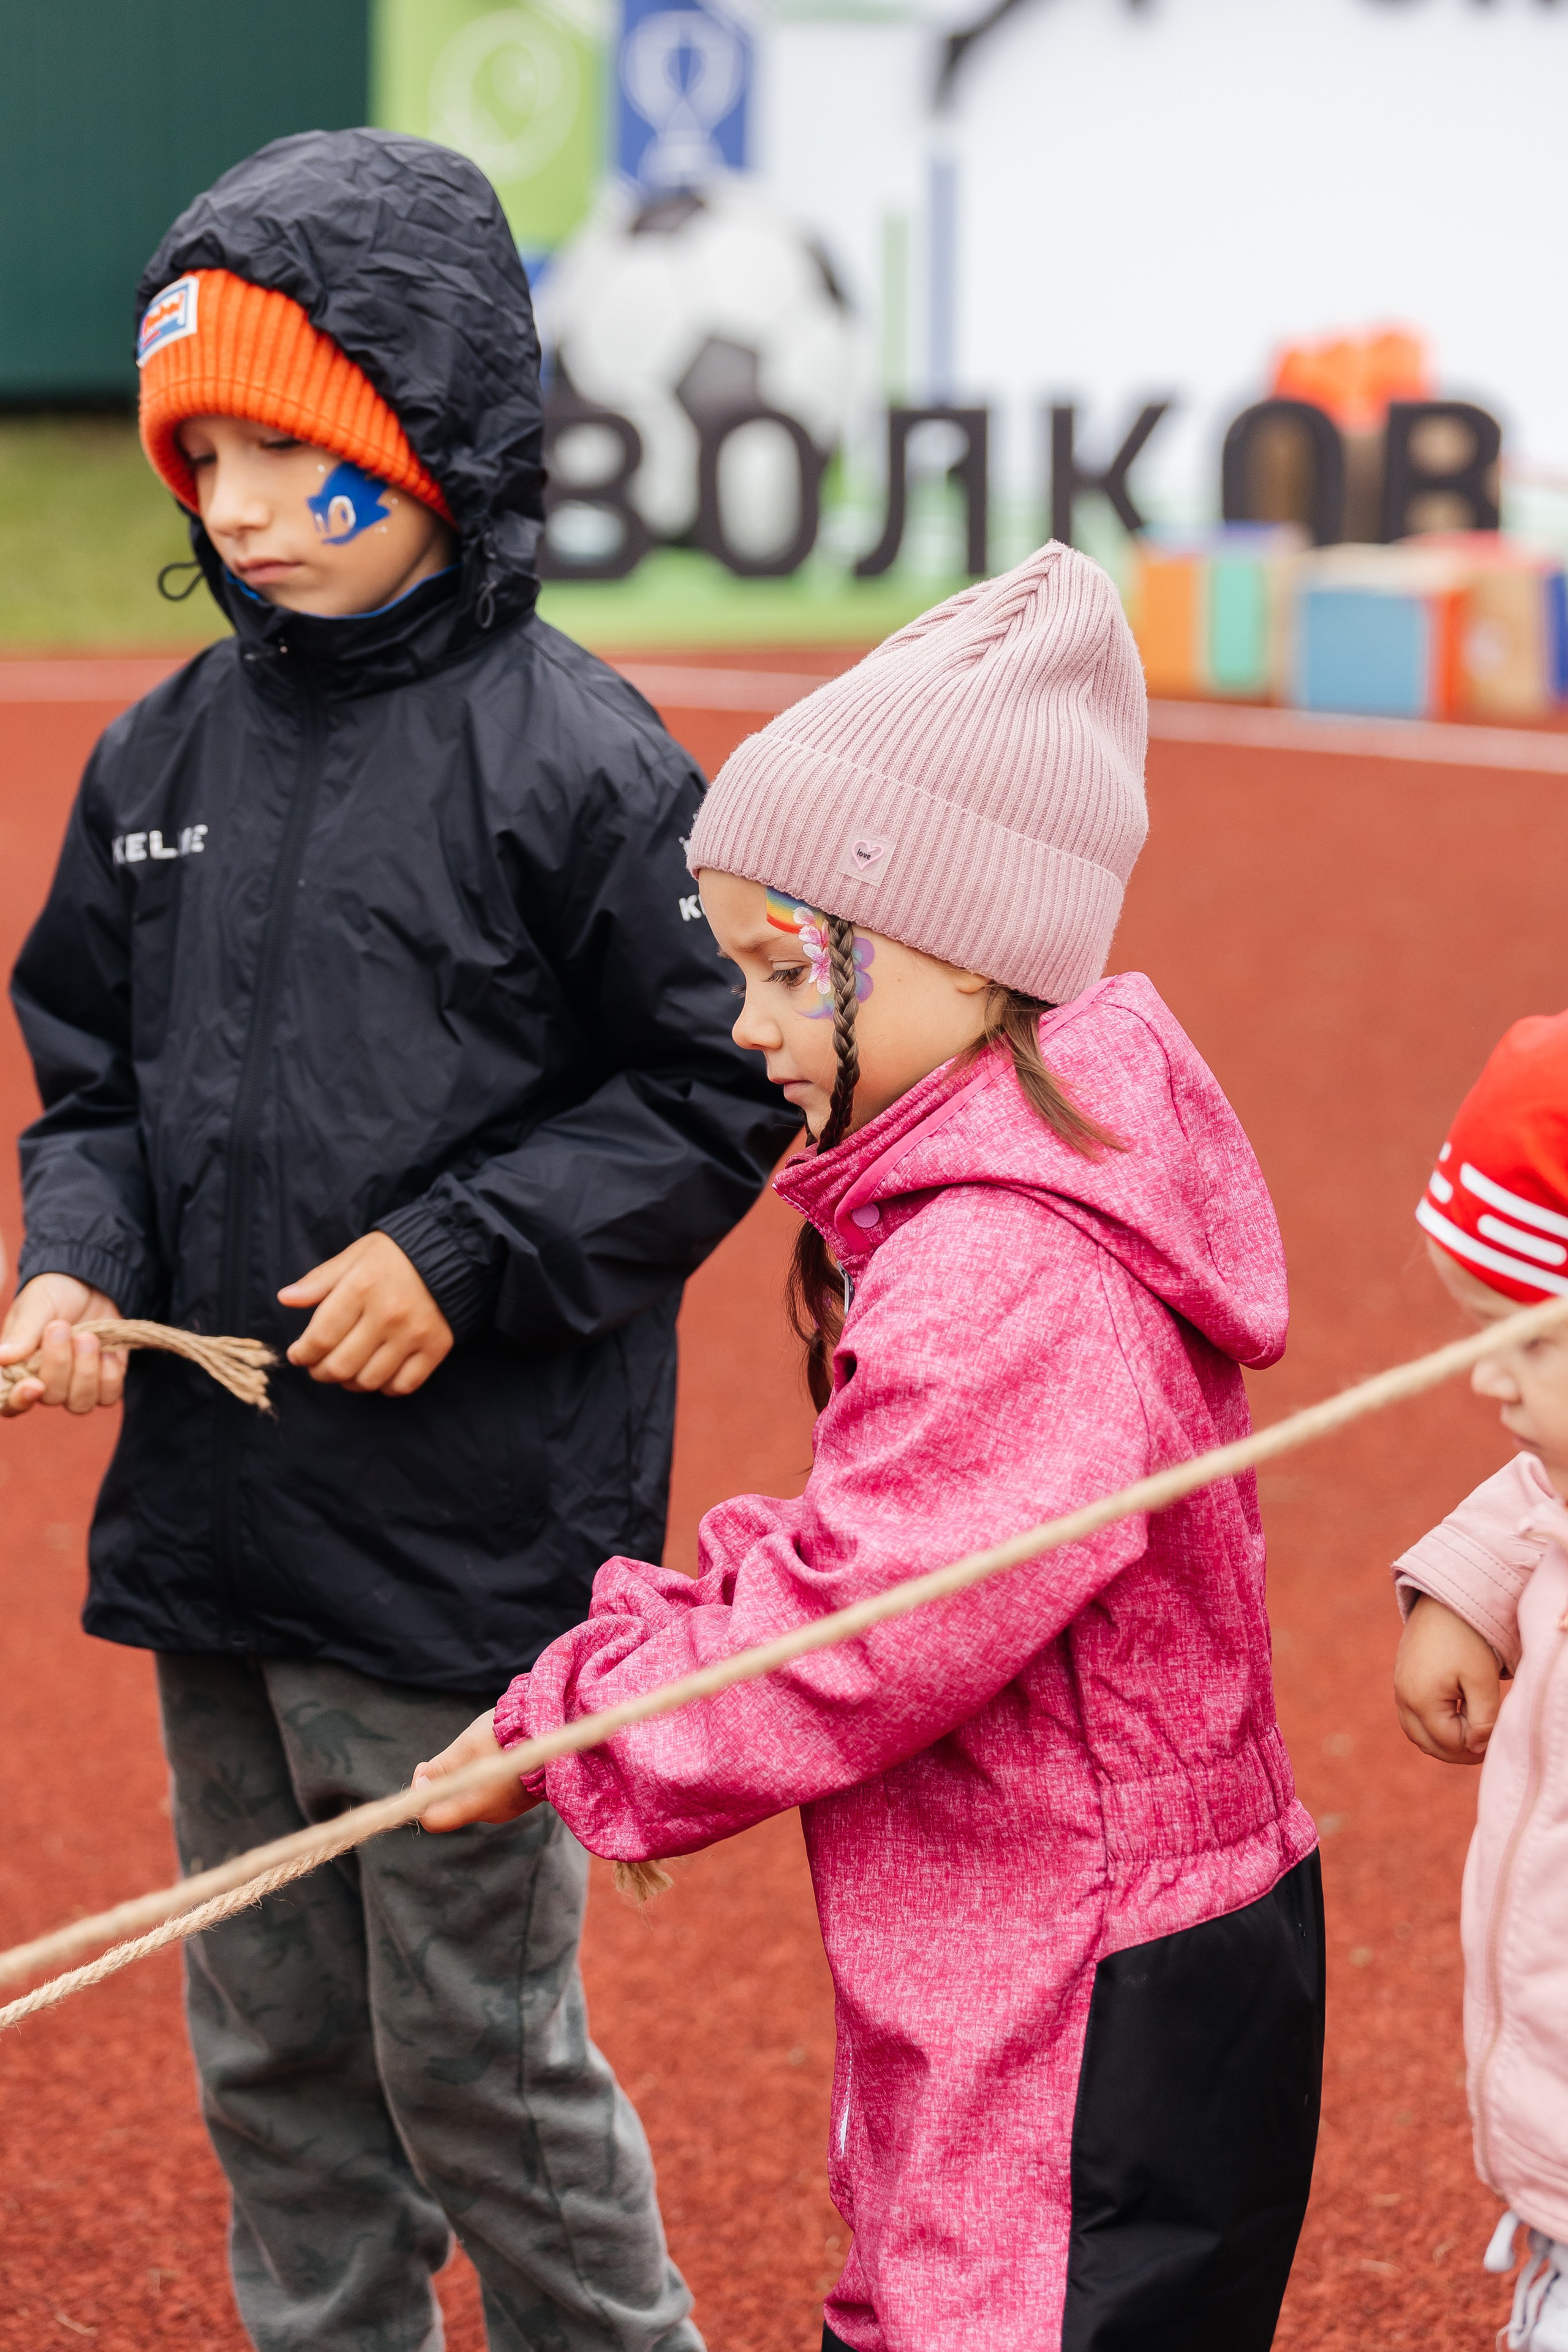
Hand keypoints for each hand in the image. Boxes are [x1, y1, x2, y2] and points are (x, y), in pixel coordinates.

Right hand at [0, 1274, 125, 1416]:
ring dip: (87, 1371)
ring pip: (80, 1403)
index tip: (34, 1384)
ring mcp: (75, 1386)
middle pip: (50, 1396)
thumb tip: (1, 1357)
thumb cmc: (54, 1293)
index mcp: (17, 1368)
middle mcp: (45, 1383)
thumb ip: (22, 1333)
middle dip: (60, 1363)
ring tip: (87, 1337)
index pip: (10, 1403)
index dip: (20, 1401)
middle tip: (61, 1327)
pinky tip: (107, 1351)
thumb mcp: (36, 1305)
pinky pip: (108, 1397)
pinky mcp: (104, 1382)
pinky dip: (110, 1375)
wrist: (91, 1284)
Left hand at [278, 1232, 452, 1395]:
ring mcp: (413, 1334)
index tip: (298, 1354)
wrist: (451, 1252)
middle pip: (341, 1366)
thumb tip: (286, 1298)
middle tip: (318, 1366)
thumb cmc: (395, 1254)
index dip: (302, 1354)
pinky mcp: (435, 1347)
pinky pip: (403, 1385)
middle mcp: (387, 1314)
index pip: (320, 1338)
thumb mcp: (354, 1256)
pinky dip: (385, 1387)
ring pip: (370, 1380)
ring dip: (350, 1382)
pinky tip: (378, 1373)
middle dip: (320, 1372)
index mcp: (361, 1288)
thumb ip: (319, 1280)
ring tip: (346, 1370)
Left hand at [412, 1709, 540, 1831]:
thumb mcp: (467, 1746)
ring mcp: (508, 1808)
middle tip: (458, 1750)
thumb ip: (440, 1769)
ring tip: (485, 1746)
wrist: (559, 1729)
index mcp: (476, 1805)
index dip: (421, 1797)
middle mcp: (491, 1814)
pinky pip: (493, 1790)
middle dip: (448, 1778)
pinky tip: (501, 1752)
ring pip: (473, 1794)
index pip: (432, 1820)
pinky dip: (488, 1775)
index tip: (426, 1770)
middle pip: (452, 1803)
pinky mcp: (520, 1799)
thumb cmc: (510, 1735)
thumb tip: (420, 1783)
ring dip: (470, 1774)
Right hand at [1394, 1594, 1502, 1764]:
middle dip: (1456, 1752)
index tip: (1494, 1737)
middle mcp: (1403, 1697)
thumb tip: (1476, 1748)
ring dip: (1442, 1740)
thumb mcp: (1482, 1681)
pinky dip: (1431, 1725)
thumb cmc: (1467, 1639)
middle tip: (1483, 1745)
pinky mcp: (1401, 1679)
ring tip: (1470, 1732)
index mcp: (1421, 1700)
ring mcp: (1399, 1687)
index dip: (1474, 1748)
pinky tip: (1455, 1715)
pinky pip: (1412, 1715)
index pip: (1448, 1743)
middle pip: (1427, 1744)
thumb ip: (1483, 1720)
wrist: (1444, 1600)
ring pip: (1416, 1733)